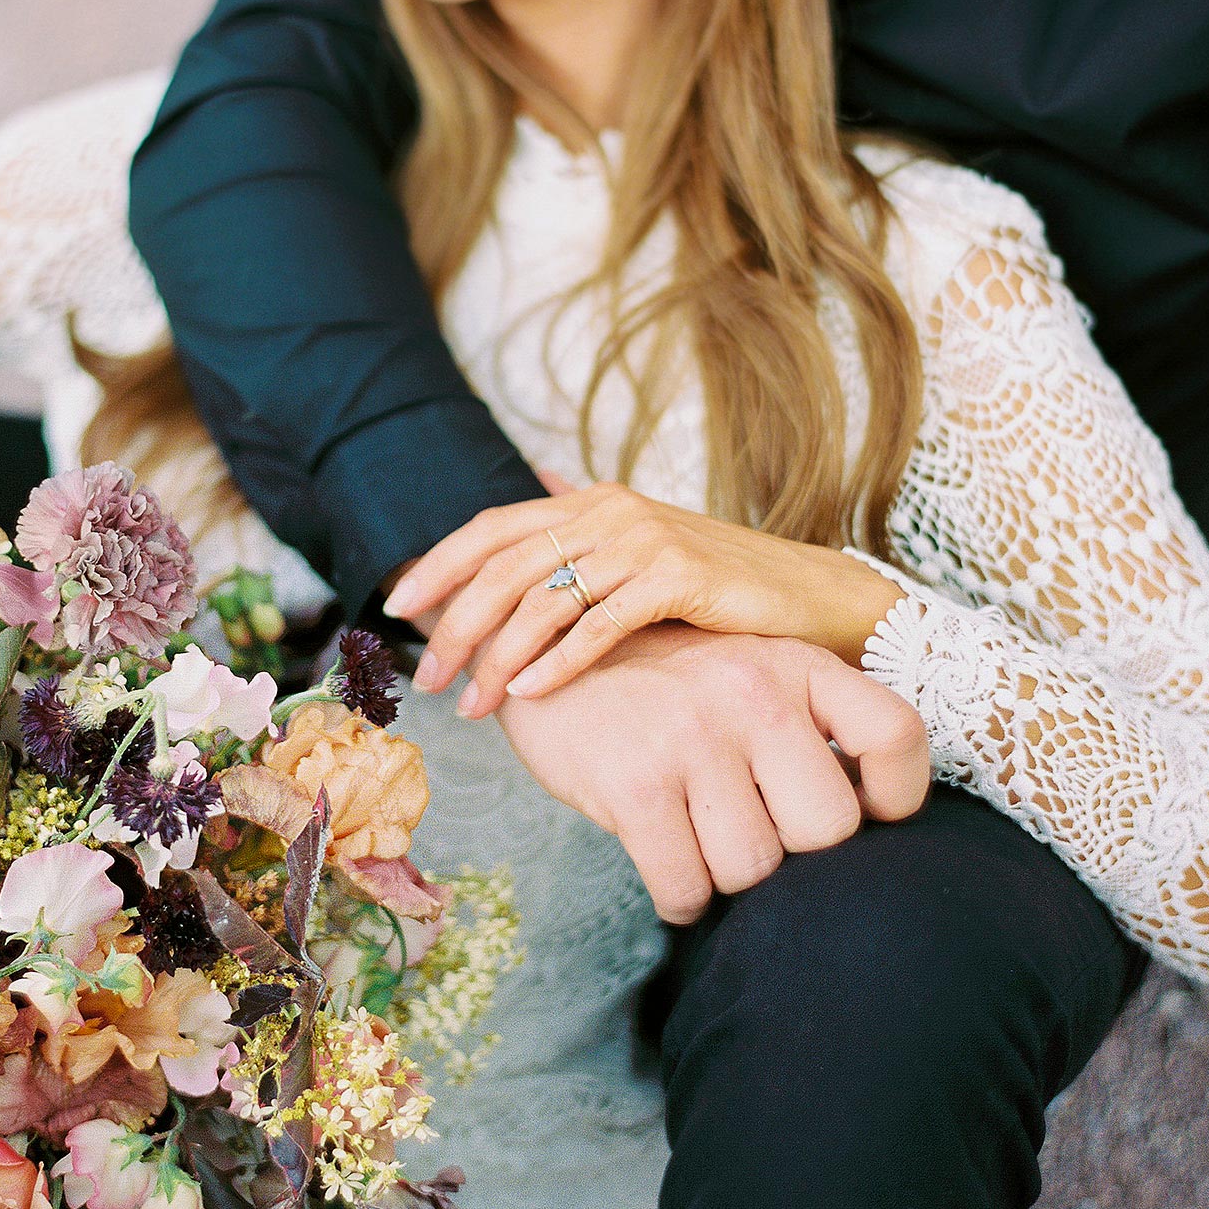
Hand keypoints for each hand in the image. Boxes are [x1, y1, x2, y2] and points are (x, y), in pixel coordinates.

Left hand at [385, 476, 903, 719]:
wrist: (811, 596)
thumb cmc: (717, 587)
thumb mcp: (638, 556)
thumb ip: (578, 546)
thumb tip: (522, 509)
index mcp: (591, 502)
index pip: (493, 527)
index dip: (439, 563)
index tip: (397, 607)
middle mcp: (610, 510)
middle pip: (506, 566)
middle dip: (457, 625)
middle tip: (428, 677)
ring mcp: (645, 541)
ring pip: (545, 600)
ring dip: (500, 657)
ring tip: (474, 706)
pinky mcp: (679, 578)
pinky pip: (600, 624)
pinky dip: (560, 662)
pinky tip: (532, 695)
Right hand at [485, 621, 929, 924]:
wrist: (536, 654)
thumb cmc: (659, 685)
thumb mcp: (742, 671)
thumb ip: (807, 724)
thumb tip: (868, 818)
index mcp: (793, 663)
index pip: (897, 737)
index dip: (895, 798)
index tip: (859, 815)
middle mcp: (753, 692)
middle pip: (830, 829)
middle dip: (791, 850)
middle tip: (752, 832)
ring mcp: (693, 737)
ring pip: (754, 869)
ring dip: (725, 877)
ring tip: (698, 843)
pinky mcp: (634, 784)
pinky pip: (685, 888)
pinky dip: (680, 899)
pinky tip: (668, 870)